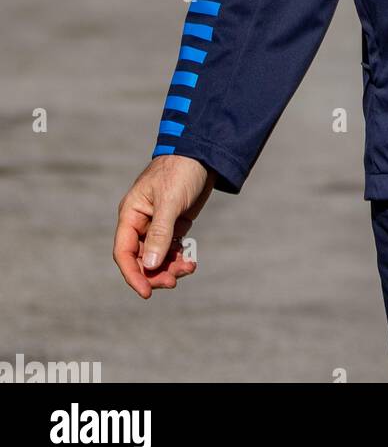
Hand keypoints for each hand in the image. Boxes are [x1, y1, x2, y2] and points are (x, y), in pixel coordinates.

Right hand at [113, 156, 214, 298]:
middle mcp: (141, 222)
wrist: (204, 153)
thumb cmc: (181, 171)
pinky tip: (190, 261)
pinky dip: (178, 257)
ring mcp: (157, 224)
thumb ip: (159, 233)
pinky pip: (171, 248)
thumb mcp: (170, 202)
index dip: (133, 274)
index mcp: (131, 214)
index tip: (146, 292)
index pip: (124, 252)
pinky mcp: (173, 223)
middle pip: (141, 258)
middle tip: (174, 280)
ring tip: (189, 268)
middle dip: (156, 273)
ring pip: (157, 256)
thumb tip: (150, 266)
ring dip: (170, 267)